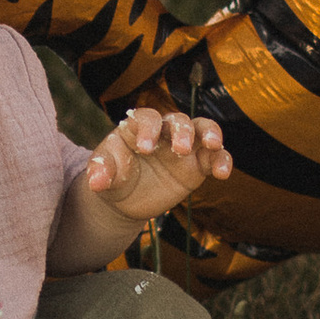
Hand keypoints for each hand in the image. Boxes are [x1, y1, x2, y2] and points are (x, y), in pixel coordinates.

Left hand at [83, 105, 233, 227]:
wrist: (127, 199)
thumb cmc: (115, 177)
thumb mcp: (104, 175)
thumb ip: (101, 173)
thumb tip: (96, 183)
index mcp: (137, 128)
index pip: (145, 119)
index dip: (148, 129)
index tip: (146, 148)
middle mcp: (163, 132)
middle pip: (177, 120)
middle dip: (181, 131)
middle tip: (180, 149)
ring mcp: (183, 146)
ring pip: (201, 129)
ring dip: (210, 133)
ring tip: (213, 144)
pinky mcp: (198, 164)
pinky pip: (214, 157)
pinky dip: (222, 160)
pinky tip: (223, 174)